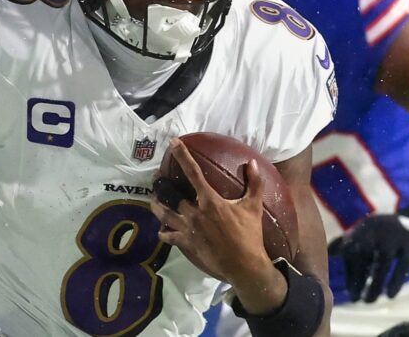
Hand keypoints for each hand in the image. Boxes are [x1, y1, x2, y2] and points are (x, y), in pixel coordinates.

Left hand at [149, 138, 270, 284]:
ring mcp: (188, 229)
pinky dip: (164, 232)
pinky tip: (162, 229)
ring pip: (164, 214)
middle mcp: (195, 212)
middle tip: (157, 177)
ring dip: (157, 206)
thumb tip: (252, 163)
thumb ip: (254, 183)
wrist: (244, 265)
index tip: (173, 143)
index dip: (183, 157)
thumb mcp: (253, 207)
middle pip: (170, 195)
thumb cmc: (249, 235)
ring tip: (154, 199)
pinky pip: (168, 236)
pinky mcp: (186, 243)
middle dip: (161, 184)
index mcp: (210, 201)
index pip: (193, 173)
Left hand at [330, 184, 408, 302]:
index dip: (349, 269)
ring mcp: (396, 235)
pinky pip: (402, 266)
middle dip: (357, 278)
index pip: (350, 249)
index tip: (349, 288)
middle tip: (354, 298)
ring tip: (368, 301)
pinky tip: (390, 295)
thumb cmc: (397, 231)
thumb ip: (353, 239)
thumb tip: (330, 250)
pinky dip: (395, 281)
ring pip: (381, 264)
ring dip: (373, 285)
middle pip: (362, 256)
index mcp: (367, 225)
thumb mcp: (374, 231)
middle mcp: (378, 228)